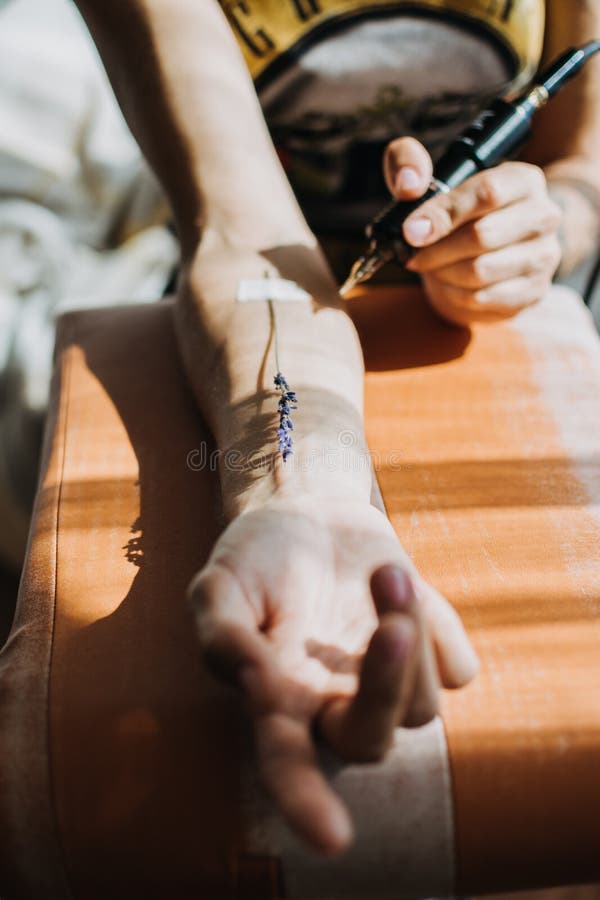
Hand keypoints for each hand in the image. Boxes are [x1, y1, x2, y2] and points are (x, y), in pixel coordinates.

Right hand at [187, 494, 478, 855]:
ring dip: (409, 629)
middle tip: (390, 625)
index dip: (306, 805)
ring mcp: (387, 682)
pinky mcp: (429, 651)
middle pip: (371, 742)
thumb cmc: (255, 557)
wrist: (308, 513)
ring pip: (422, 704)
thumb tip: (251, 680)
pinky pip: (457, 667)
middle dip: (385, 688)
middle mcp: (334, 705)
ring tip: (382, 570)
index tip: (333, 839)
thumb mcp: (219, 582)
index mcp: (280, 701)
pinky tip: (405, 590)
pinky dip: (442, 629)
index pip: (289, 768)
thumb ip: (220, 633)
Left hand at [384, 137, 562, 325]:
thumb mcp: (433, 178)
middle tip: (413, 255)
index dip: (444, 214)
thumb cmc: (458, 211)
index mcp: (523, 181)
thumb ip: (410, 163)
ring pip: (480, 272)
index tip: (411, 231)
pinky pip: (482, 299)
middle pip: (482, 236)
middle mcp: (543, 216)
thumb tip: (407, 183)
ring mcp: (543, 257)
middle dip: (436, 250)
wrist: (488, 250)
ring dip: (442, 273)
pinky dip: (453, 295)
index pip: (487, 193)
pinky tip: (446, 283)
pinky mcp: (533, 291)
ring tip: (428, 266)